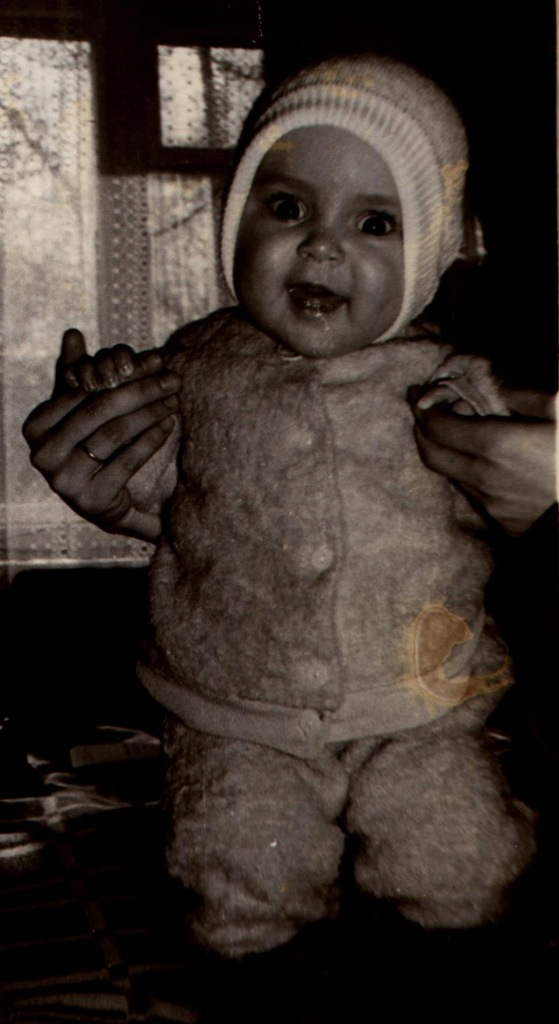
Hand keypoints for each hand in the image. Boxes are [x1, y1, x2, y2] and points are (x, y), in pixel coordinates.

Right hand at [23, 330, 180, 541]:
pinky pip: (127, 460)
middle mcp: (42, 454)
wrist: (102, 501)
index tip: (154, 360)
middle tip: (173, 379)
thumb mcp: (80, 409)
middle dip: (141, 390)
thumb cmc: (90, 445)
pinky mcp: (90, 499)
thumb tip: (72, 333)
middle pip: (99, 411)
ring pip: (114, 434)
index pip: (83, 391)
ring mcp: (63, 480)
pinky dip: (151, 439)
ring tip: (174, 400)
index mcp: (35, 427)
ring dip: (150, 413)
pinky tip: (169, 425)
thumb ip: (74, 372)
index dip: (120, 372)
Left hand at [412, 387, 556, 534]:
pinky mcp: (503, 523)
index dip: (422, 408)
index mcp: (495, 445)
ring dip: (440, 453)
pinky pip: (471, 494)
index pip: (437, 426)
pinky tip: (476, 461)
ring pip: (449, 476)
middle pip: (431, 454)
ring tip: (447, 433)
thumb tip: (496, 384)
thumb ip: (524, 394)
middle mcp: (483, 477)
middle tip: (421, 413)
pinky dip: (462, 473)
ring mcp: (491, 504)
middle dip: (420, 430)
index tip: (418, 395)